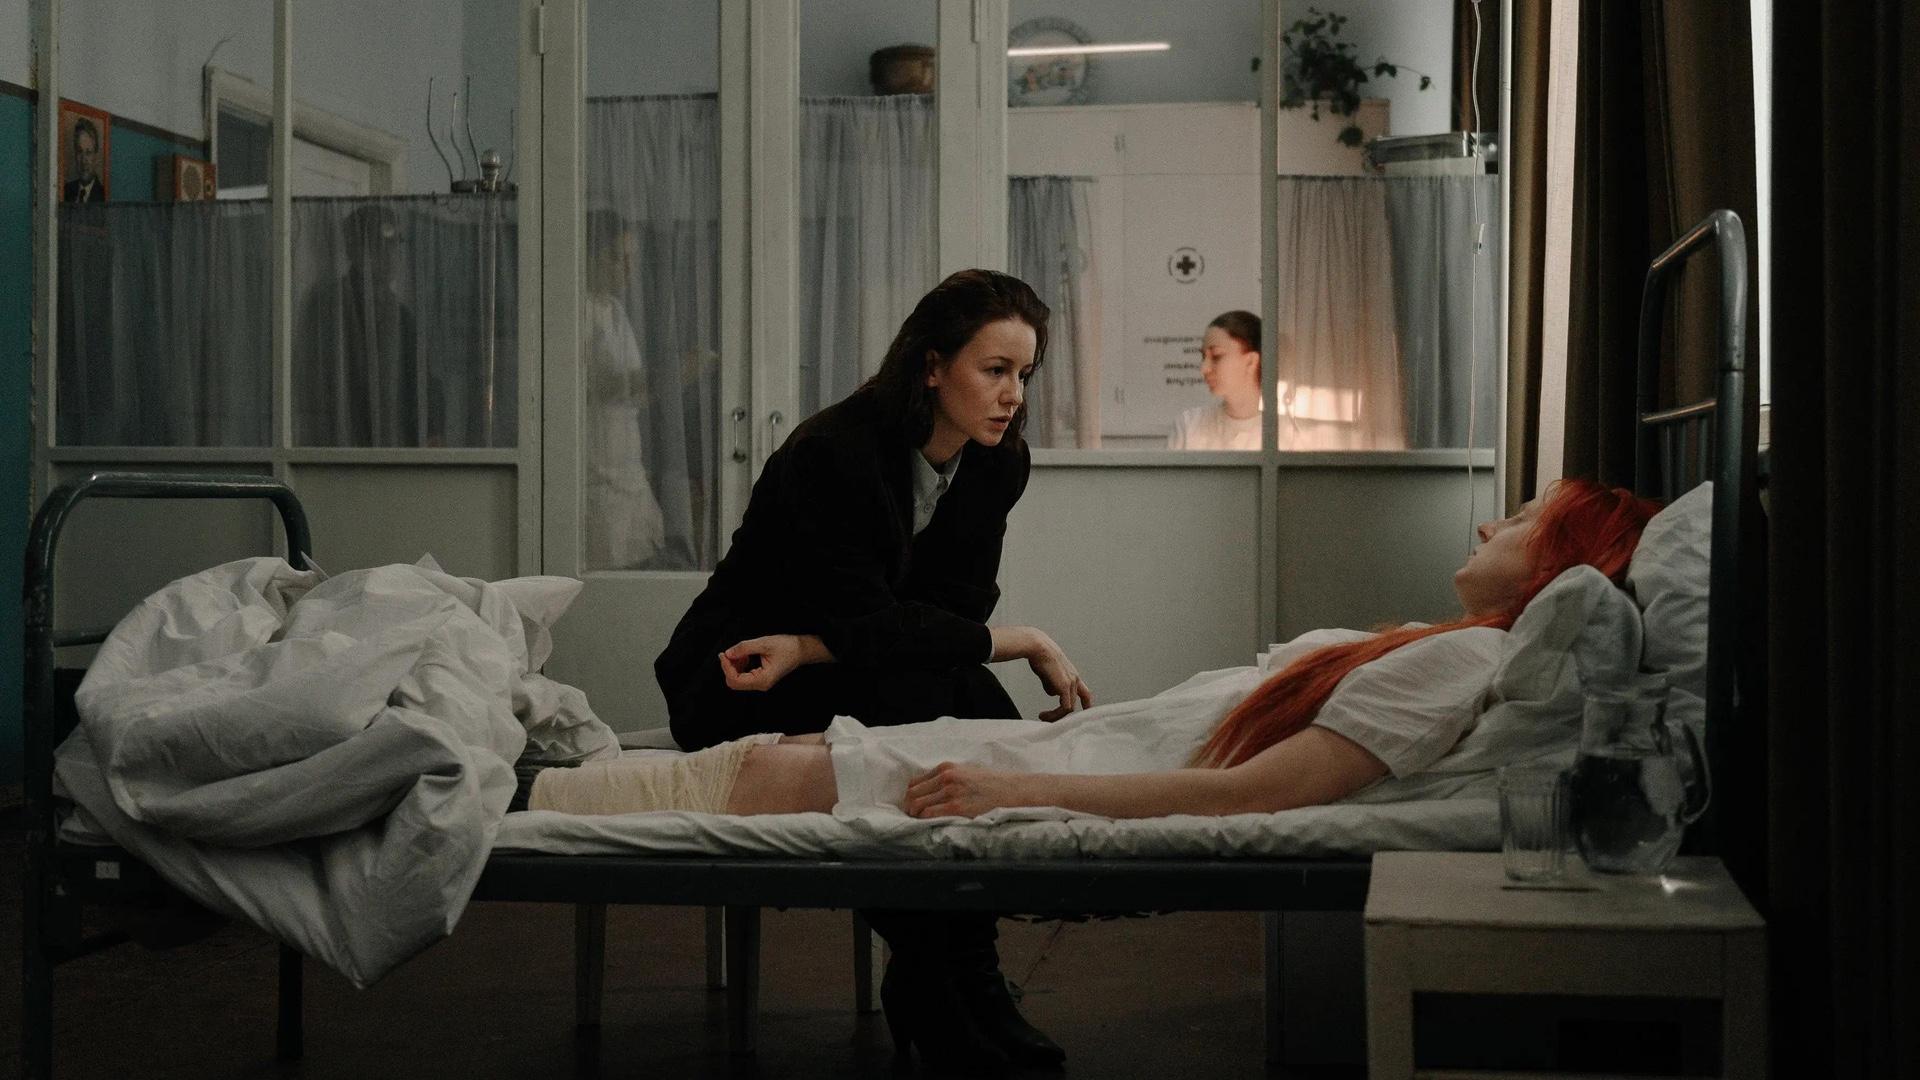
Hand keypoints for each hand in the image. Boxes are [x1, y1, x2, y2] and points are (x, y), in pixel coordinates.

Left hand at [719, 634, 811, 691]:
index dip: (726, 667)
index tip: (724, 654)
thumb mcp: (764, 643)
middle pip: (734, 682)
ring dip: (734, 666)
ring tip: (740, 652)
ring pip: (737, 679)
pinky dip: (739, 665)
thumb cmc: (788, 647)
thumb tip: (729, 653)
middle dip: (729, 667)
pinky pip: (743, 676)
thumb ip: (744, 648)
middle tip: (730, 653)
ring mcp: (761, 682)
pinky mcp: (760, 677)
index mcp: (763, 679)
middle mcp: (761, 684)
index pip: (735, 680)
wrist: (802, 650)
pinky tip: (744, 656)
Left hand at [903, 762, 1031, 817]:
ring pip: (918, 805)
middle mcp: (946, 778)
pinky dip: (924, 820)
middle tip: (912, 814)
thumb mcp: (966, 771)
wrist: (1010, 790)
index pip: (915, 781)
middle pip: (913, 793)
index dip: (910, 794)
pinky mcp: (956, 808)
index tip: (912, 802)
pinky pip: (929, 815)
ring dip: (914, 814)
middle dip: (909, 805)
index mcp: (946, 767)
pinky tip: (927, 823)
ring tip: (918, 820)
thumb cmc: (990, 782)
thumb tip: (929, 789)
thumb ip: (947, 777)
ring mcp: (950, 793)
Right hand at [1024, 632, 1092, 721]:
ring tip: (1043, 717)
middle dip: (1064, 714)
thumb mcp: (1048, 673)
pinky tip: (1044, 715)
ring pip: (1069, 708)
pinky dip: (1055, 714)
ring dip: (1056, 716)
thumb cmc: (1040, 655)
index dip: (1086, 703)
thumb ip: (1052, 684)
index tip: (1084, 711)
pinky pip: (1064, 707)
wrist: (1038, 647)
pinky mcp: (1064, 686)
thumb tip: (1052, 694)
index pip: (1084, 692)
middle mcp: (1075, 679)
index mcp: (1072, 675)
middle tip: (1050, 719)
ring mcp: (1071, 683)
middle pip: (1077, 702)